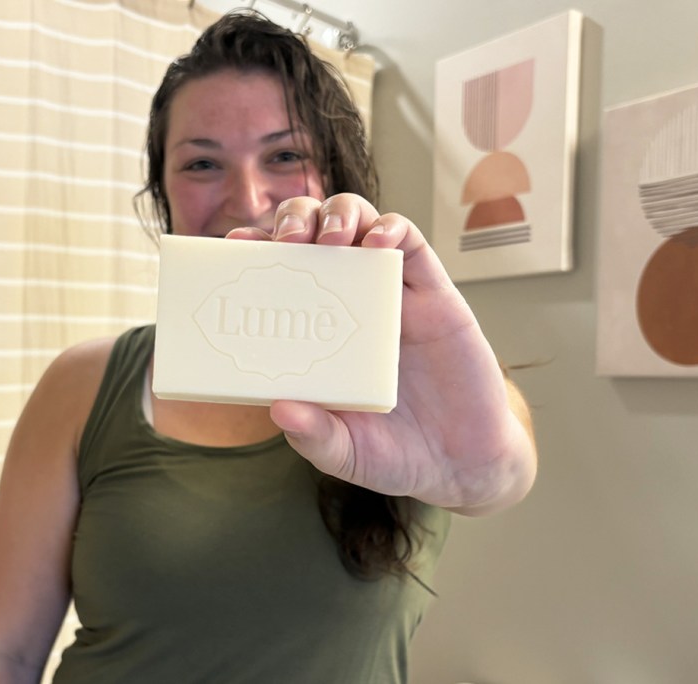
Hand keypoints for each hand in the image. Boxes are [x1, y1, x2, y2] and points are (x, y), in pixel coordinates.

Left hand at [226, 194, 536, 514]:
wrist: (462, 463)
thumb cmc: (393, 454)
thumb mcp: (344, 452)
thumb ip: (314, 435)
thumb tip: (279, 408)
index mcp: (315, 334)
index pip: (278, 276)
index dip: (257, 253)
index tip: (235, 246)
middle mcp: (346, 306)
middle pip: (314, 235)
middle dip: (294, 220)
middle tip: (286, 239)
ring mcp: (388, 296)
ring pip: (360, 224)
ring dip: (340, 214)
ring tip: (330, 236)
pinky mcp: (432, 294)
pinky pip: (412, 245)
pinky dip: (392, 229)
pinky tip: (378, 241)